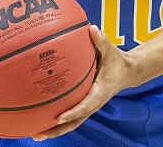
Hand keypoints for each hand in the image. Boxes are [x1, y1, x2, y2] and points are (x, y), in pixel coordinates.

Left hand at [32, 25, 136, 140]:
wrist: (127, 73)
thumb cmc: (117, 61)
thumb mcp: (111, 51)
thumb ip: (101, 41)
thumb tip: (92, 28)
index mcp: (99, 93)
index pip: (84, 106)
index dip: (72, 113)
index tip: (58, 117)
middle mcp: (92, 104)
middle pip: (73, 122)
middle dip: (56, 130)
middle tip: (38, 134)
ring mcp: (88, 106)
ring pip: (70, 123)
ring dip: (53, 130)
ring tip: (34, 134)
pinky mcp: (84, 105)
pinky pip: (70, 116)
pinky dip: (57, 121)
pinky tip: (41, 119)